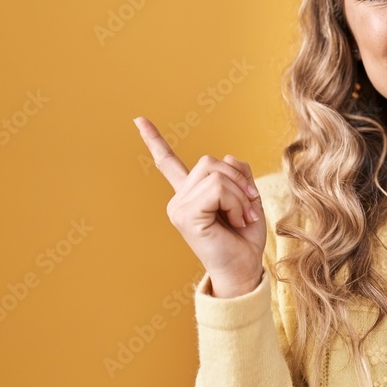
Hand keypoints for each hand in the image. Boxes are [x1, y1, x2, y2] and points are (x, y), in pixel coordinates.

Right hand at [133, 116, 265, 297]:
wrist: (245, 268)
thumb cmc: (245, 238)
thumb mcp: (247, 197)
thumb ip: (237, 173)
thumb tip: (227, 157)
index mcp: (191, 194)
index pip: (168, 163)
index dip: (154, 140)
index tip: (138, 119)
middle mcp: (179, 199)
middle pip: (211, 161)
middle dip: (239, 182)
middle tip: (248, 208)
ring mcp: (178, 207)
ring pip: (217, 175)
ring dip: (240, 195)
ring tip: (242, 217)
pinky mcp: (185, 215)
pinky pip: (218, 189)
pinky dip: (236, 203)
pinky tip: (236, 221)